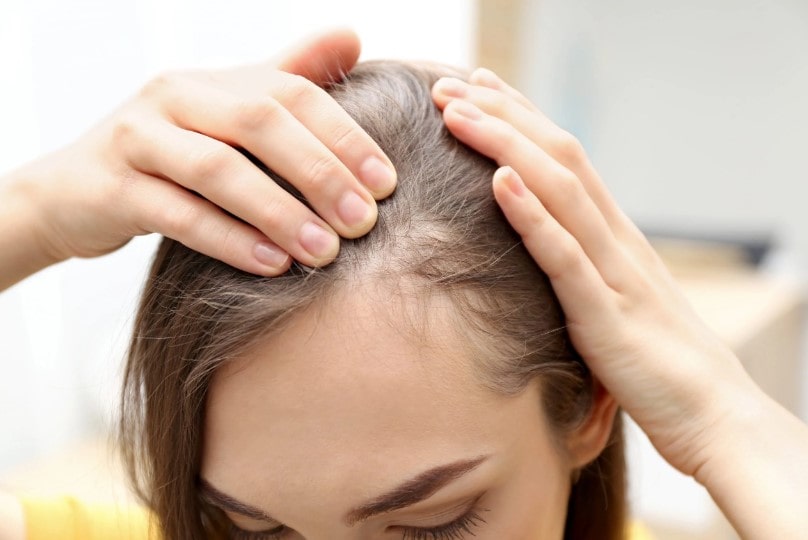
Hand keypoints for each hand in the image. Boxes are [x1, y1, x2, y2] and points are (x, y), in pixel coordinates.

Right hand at [6, 28, 395, 279]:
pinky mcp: (111, 187)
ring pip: (218, 170)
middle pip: (259, 123)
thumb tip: (353, 36)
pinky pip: (177, 214)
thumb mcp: (227, 114)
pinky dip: (229, 239)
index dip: (345, 136)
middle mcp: (175, 96)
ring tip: (326, 251)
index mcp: (213, 79)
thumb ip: (287, 78)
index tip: (389, 184)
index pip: (292, 93)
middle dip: (320, 173)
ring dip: (280, 212)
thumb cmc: (172, 155)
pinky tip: (272, 265)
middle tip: (364, 223)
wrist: (74, 192)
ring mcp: (137, 139)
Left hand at [431, 70, 756, 477]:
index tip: (478, 88)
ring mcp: (613, 273)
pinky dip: (531, 216)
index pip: (565, 159)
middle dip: (502, 116)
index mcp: (614, 236)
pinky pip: (564, 256)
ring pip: (559, 192)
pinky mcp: (606, 316)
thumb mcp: (615, 299)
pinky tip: (499, 181)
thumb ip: (582, 268)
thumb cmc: (657, 361)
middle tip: (451, 85)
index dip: (521, 118)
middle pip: (557, 158)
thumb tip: (542, 249)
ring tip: (459, 113)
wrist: (713, 412)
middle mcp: (615, 240)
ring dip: (505, 146)